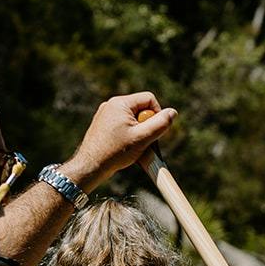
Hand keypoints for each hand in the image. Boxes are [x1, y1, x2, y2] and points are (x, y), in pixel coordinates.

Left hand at [60, 93, 178, 192]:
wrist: (91, 166)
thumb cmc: (115, 152)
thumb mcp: (143, 138)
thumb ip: (160, 124)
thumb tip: (173, 112)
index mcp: (120, 103)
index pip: (149, 99)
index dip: (157, 115)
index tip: (154, 132)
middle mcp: (111, 105)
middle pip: (142, 108)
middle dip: (147, 125)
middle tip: (144, 142)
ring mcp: (106, 114)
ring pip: (133, 118)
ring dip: (139, 132)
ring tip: (134, 147)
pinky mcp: (104, 124)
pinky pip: (124, 124)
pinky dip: (130, 135)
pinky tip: (126, 148)